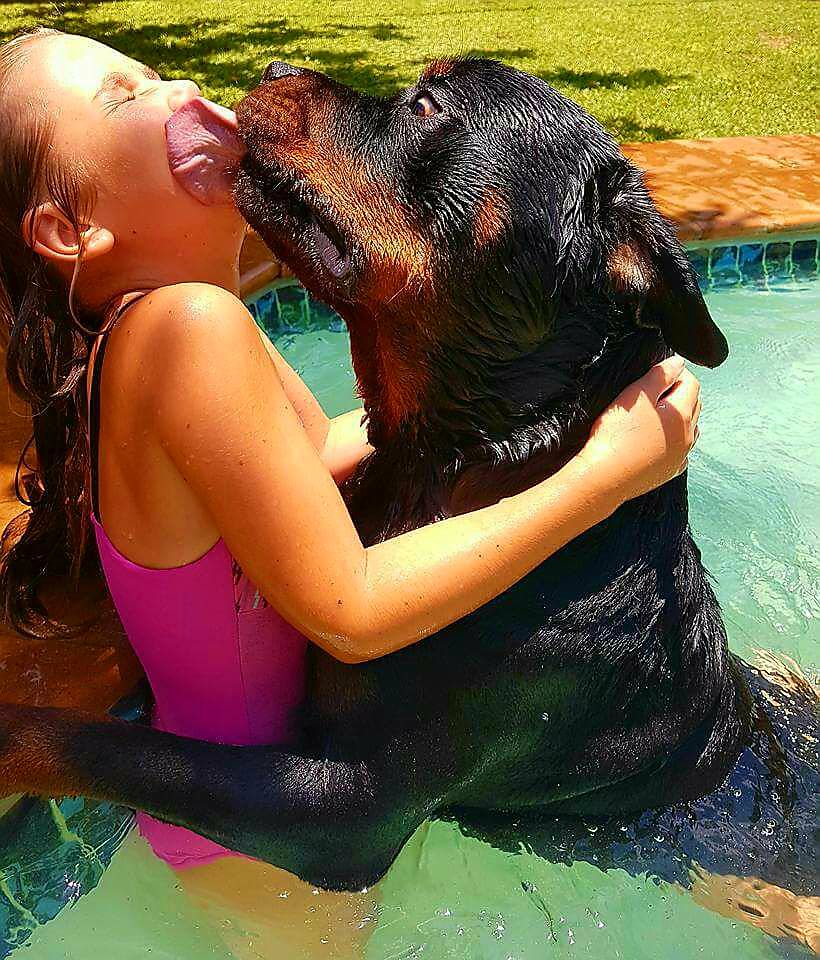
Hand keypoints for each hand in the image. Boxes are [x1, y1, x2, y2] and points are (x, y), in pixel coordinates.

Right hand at [578, 355, 700, 504]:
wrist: (604, 477)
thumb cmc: (616, 436)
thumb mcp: (636, 395)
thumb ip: (660, 375)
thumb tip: (677, 363)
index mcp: (682, 414)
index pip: (692, 383)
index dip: (677, 372)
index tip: (661, 371)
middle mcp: (687, 436)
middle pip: (694, 405)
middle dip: (679, 393)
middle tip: (655, 391)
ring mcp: (679, 456)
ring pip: (690, 430)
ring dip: (678, 418)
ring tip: (655, 415)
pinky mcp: (668, 471)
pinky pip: (679, 452)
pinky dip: (672, 443)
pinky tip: (656, 441)